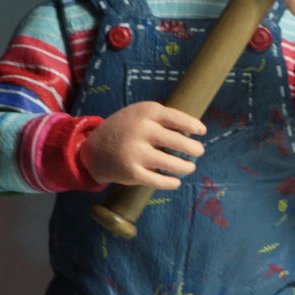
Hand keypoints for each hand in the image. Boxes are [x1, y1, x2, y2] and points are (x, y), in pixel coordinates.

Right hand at [79, 101, 205, 188]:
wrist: (93, 150)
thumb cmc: (125, 129)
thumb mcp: (139, 113)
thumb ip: (162, 118)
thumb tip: (193, 131)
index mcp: (146, 112)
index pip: (178, 118)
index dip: (194, 126)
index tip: (202, 132)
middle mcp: (142, 131)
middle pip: (179, 142)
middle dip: (194, 149)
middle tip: (199, 152)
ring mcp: (137, 153)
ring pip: (173, 163)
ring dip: (186, 167)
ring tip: (189, 167)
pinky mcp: (133, 172)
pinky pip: (160, 181)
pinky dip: (172, 182)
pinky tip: (176, 181)